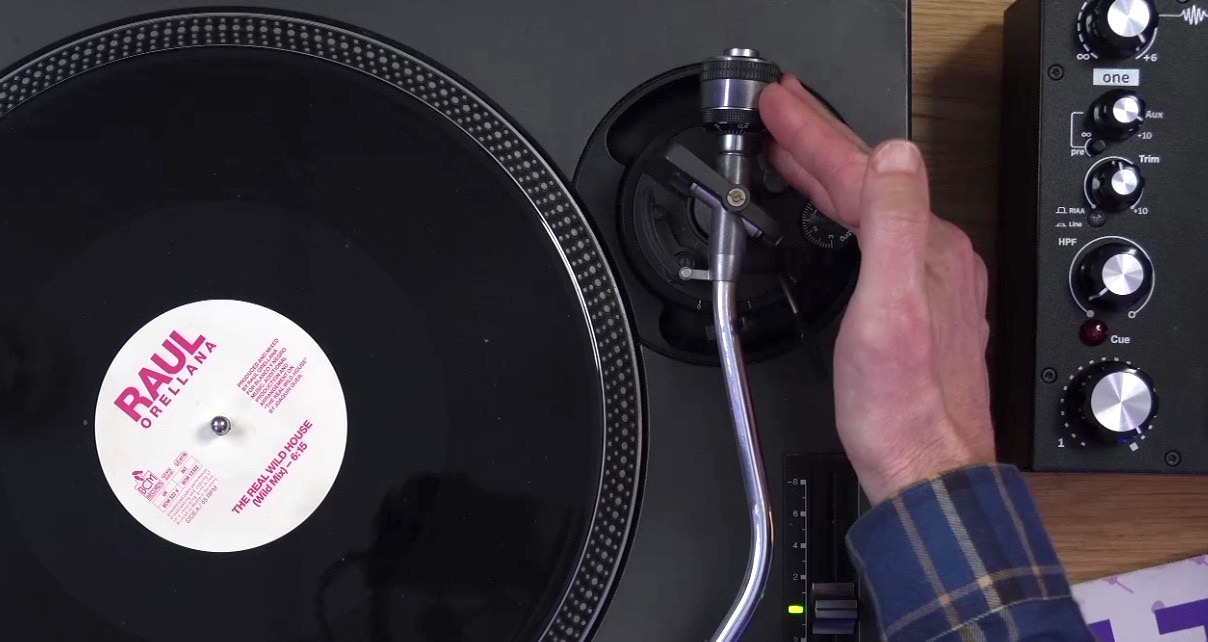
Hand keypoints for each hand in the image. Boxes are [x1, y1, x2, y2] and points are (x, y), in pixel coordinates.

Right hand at [760, 76, 995, 503]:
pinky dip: (843, 214)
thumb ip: (895, 221)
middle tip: (779, 112)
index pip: (863, 171)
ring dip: (829, 174)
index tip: (777, 104)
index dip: (813, 133)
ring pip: (871, 210)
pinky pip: (874, 238)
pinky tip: (831, 217)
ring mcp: (928, 285)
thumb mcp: (891, 306)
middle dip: (819, 142)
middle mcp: (935, 260)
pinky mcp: (916, 310)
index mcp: (927, 248)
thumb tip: (896, 153)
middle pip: (870, 183)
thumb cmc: (902, 406)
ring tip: (793, 152)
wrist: (924, 471)